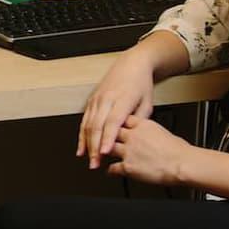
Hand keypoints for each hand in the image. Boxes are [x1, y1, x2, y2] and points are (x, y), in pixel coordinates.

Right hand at [78, 50, 155, 168]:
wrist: (132, 64)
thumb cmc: (140, 83)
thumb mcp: (147, 103)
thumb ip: (139, 122)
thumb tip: (132, 138)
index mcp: (122, 100)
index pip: (112, 122)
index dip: (107, 139)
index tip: (105, 153)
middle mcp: (107, 99)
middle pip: (97, 126)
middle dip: (95, 147)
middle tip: (95, 163)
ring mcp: (97, 99)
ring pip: (88, 124)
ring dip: (87, 144)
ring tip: (89, 160)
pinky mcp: (92, 100)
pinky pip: (84, 120)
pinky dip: (81, 135)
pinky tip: (81, 148)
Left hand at [107, 114, 194, 185]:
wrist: (182, 164)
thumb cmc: (179, 150)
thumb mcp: (164, 132)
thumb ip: (151, 132)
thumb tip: (149, 136)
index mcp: (143, 125)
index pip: (124, 119)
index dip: (119, 122)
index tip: (115, 125)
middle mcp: (133, 136)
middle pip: (112, 132)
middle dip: (109, 136)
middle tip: (105, 139)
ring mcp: (129, 151)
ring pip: (109, 149)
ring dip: (106, 153)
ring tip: (104, 155)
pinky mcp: (128, 167)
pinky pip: (112, 168)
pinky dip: (110, 171)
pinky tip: (110, 172)